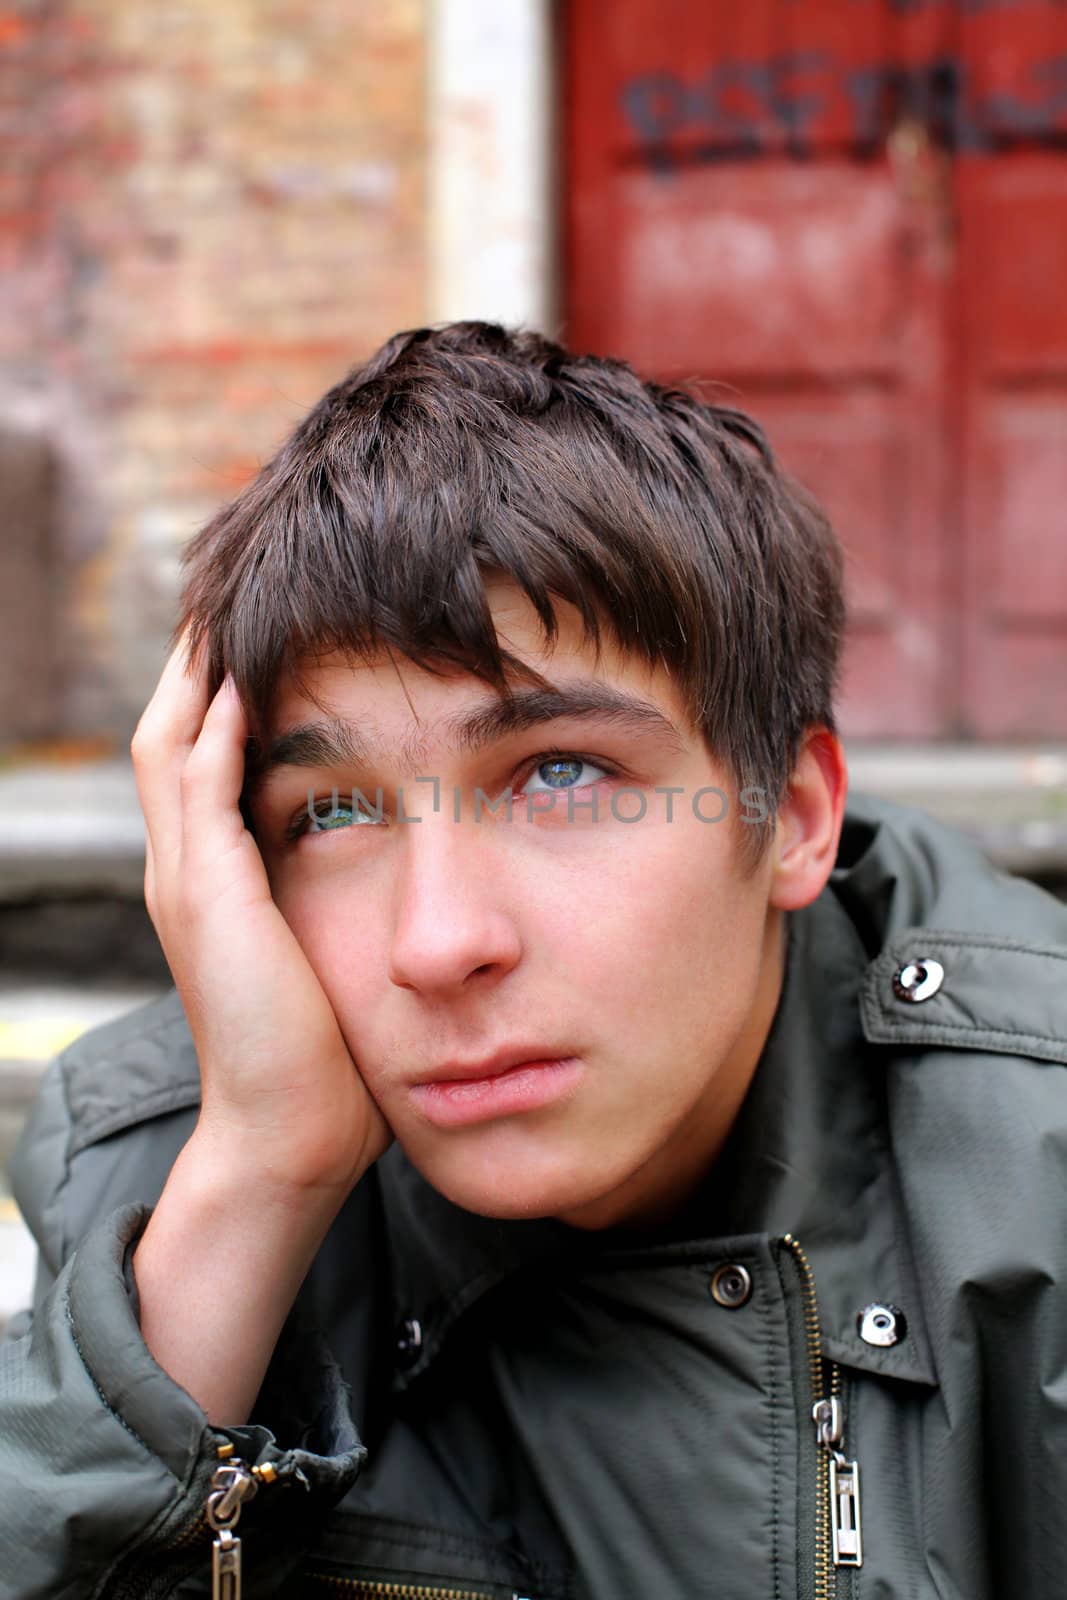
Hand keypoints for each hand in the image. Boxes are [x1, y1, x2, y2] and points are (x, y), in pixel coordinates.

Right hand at [131, 630, 391, 1195]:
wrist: (292, 1133)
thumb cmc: (332, 1054)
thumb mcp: (336, 953)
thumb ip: (349, 899)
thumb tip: (407, 863)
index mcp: (218, 878)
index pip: (203, 755)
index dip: (223, 689)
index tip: (274, 631)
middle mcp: (189, 868)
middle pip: (171, 729)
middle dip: (199, 657)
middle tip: (237, 590)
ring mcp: (188, 880)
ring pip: (168, 742)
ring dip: (196, 670)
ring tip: (229, 605)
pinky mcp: (207, 897)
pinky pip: (196, 787)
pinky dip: (213, 727)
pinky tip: (241, 678)